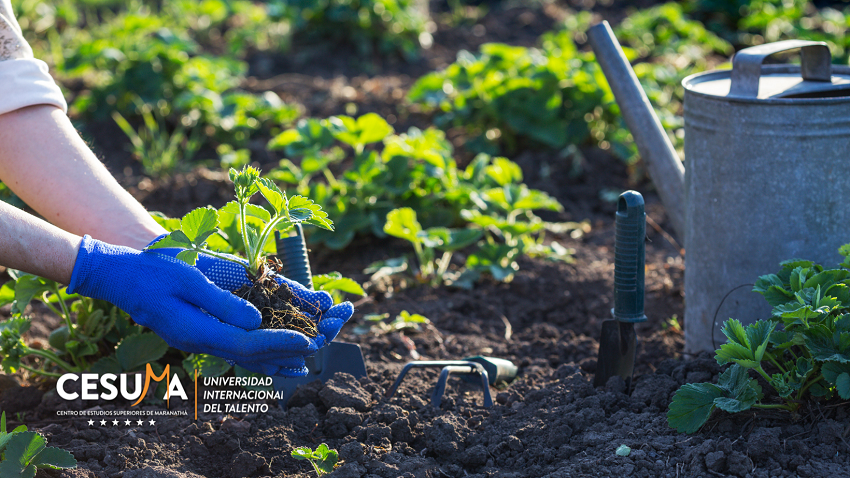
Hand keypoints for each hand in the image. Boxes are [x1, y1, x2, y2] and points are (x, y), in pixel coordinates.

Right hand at [147, 236, 353, 366]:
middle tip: (322, 346)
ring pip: (246, 357)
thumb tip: (257, 323)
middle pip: (253, 355)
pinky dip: (259, 354)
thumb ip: (222, 303)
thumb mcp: (189, 281)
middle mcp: (202, 341)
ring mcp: (200, 340)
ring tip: (309, 362)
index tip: (309, 340)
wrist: (120, 277)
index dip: (281, 342)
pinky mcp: (200, 333)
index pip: (249, 343)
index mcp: (198, 331)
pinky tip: (276, 356)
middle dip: (289, 351)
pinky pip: (235, 349)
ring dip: (277, 359)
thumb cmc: (152, 272)